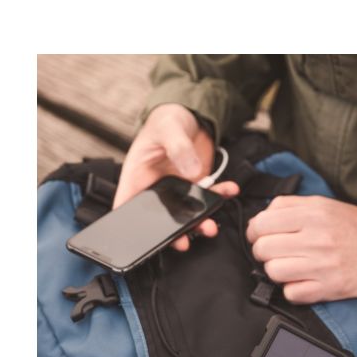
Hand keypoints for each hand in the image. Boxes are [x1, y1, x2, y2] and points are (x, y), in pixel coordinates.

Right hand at [114, 103, 222, 250]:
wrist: (189, 115)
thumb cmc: (167, 120)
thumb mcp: (169, 129)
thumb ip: (178, 148)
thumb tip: (192, 171)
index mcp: (138, 178)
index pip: (126, 207)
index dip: (127, 227)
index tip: (139, 241)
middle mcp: (156, 190)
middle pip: (159, 220)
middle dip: (172, 234)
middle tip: (184, 242)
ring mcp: (177, 191)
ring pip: (186, 215)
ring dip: (199, 223)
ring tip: (210, 227)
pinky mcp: (196, 186)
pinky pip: (208, 197)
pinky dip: (220, 197)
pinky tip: (230, 190)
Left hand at [246, 195, 356, 302]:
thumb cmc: (349, 226)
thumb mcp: (321, 205)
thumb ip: (287, 206)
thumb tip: (258, 220)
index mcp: (311, 214)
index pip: (261, 224)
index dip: (254, 231)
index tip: (259, 235)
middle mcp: (316, 239)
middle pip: (263, 249)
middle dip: (263, 251)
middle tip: (274, 251)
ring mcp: (321, 266)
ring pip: (273, 272)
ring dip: (275, 270)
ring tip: (288, 265)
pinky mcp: (327, 288)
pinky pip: (290, 293)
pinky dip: (291, 289)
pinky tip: (300, 279)